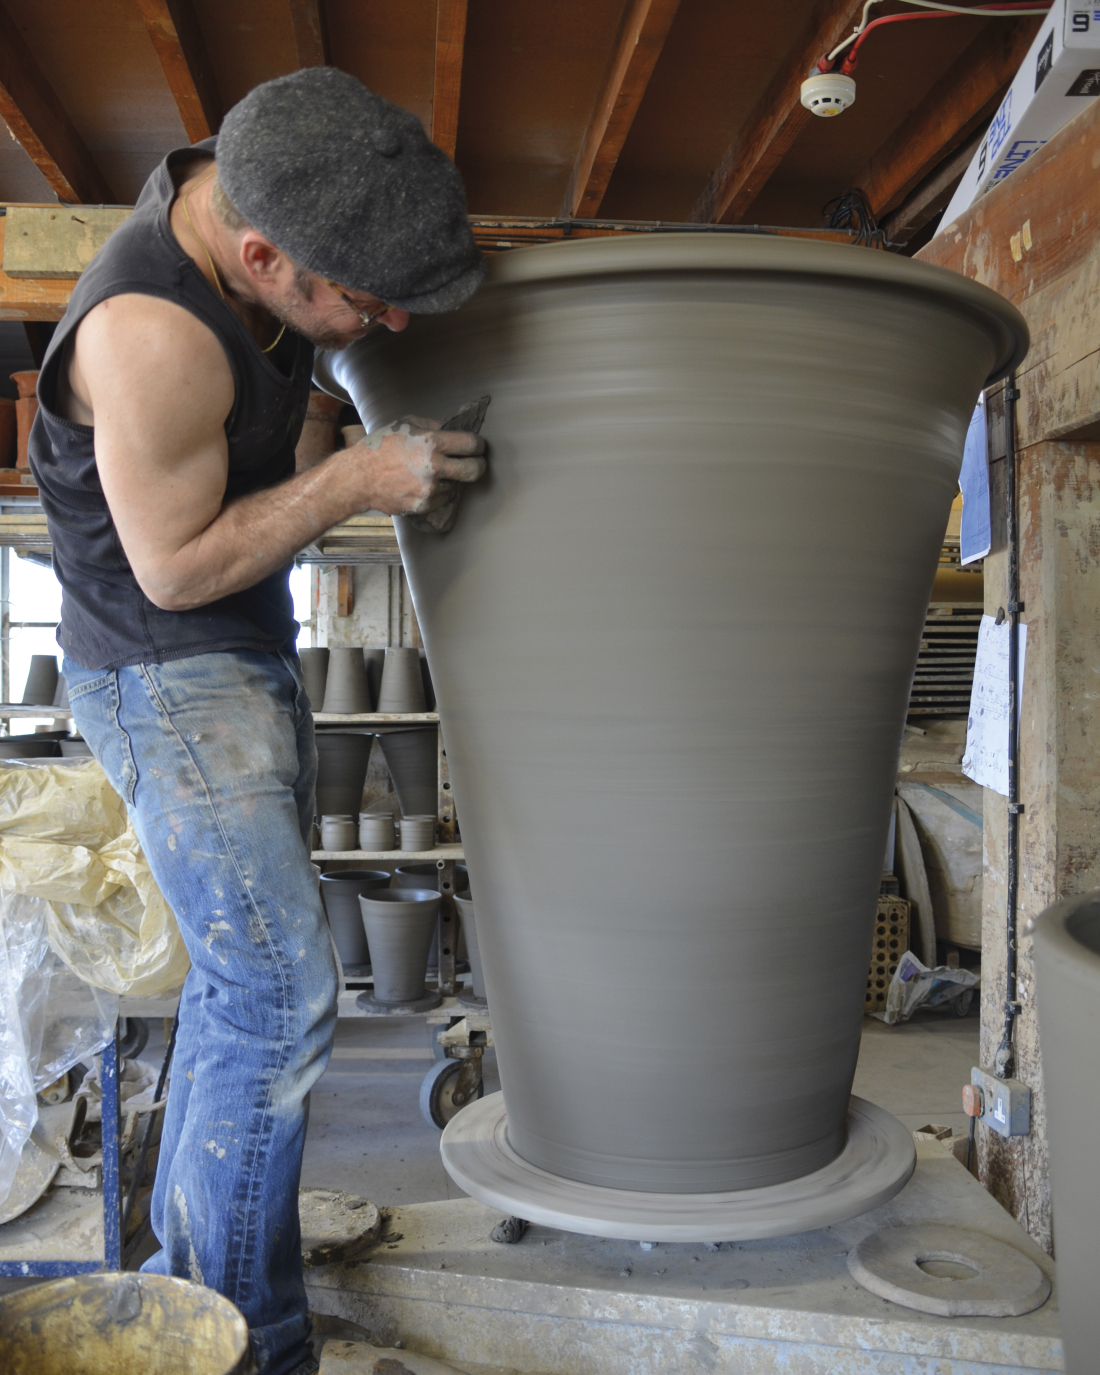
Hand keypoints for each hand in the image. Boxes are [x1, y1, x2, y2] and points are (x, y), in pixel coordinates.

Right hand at [351, 417, 485, 515]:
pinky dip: (438, 492)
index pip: (470, 444)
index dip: (479, 445)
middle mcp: (434, 466)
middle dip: (480, 466)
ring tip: (433, 474)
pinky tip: (423, 485)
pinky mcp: (423, 504)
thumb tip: (451, 429)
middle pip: (474, 470)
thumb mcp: (405, 424)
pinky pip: (441, 498)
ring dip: (451, 480)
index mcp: (431, 442)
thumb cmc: (380, 447)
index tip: (478, 447)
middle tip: (477, 464)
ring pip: (456, 486)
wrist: (359, 477)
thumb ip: (431, 425)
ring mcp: (429, 488)